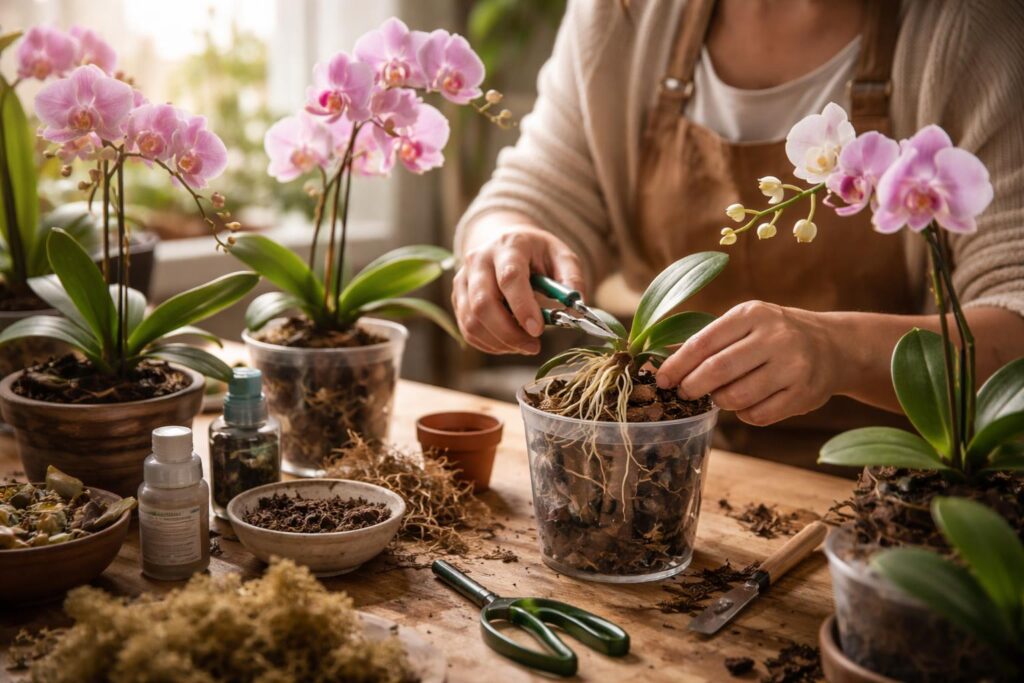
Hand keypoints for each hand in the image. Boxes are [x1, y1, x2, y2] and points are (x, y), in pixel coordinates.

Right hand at [453, 218, 584, 353]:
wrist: (505, 243)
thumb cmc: (536, 253)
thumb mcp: (561, 256)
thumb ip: (572, 278)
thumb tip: (575, 307)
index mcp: (509, 246)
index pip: (509, 278)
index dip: (522, 307)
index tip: (538, 331)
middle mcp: (479, 260)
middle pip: (483, 303)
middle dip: (509, 333)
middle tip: (534, 346)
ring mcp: (463, 278)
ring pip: (472, 320)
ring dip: (500, 342)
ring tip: (524, 345)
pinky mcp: (457, 297)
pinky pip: (467, 328)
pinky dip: (488, 343)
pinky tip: (509, 343)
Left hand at [654, 301, 840, 425]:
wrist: (833, 346)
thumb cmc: (773, 335)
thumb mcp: (745, 323)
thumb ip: (708, 340)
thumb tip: (661, 362)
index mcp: (752, 314)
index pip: (704, 342)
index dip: (677, 365)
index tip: (661, 380)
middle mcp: (775, 337)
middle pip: (718, 371)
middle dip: (692, 386)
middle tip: (684, 393)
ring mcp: (792, 366)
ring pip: (736, 397)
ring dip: (720, 401)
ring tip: (721, 395)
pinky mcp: (804, 394)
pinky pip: (758, 415)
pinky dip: (744, 414)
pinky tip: (748, 403)